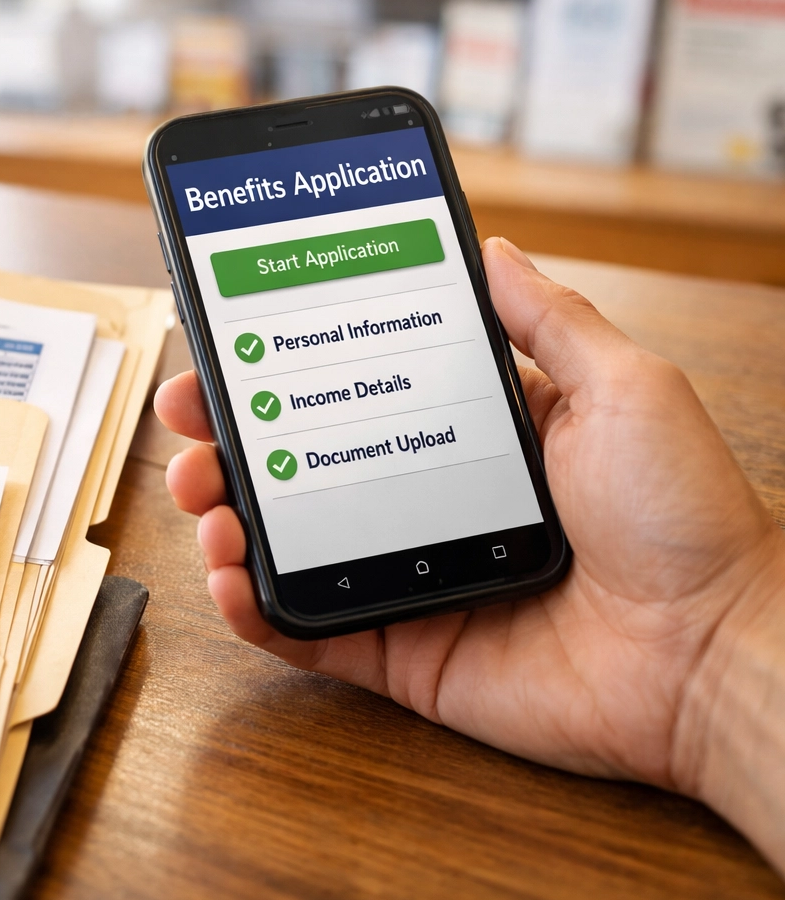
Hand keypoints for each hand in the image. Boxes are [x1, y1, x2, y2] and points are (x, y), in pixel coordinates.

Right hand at [155, 238, 784, 863]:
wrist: (711, 652)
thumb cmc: (685, 518)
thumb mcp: (623, 387)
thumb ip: (548, 320)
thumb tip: (489, 248)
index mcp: (470, 438)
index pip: (353, 391)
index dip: (283, 368)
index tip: (229, 342)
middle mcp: (426, 503)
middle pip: (299, 465)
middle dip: (228, 438)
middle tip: (189, 417)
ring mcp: (409, 578)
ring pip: (287, 545)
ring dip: (224, 515)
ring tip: (204, 495)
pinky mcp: (404, 651)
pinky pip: (308, 630)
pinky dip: (253, 610)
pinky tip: (226, 576)